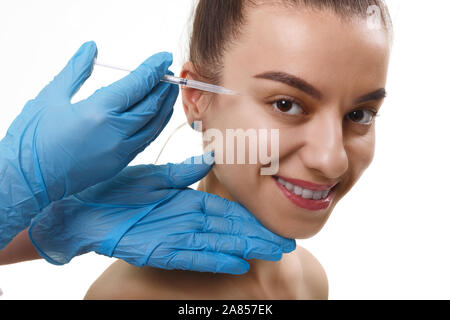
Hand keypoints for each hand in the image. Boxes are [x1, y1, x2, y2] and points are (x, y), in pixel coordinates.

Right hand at [0, 41, 176, 247]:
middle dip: (163, 86)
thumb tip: (91, 48)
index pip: (136, 85)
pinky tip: (155, 116)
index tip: (164, 57)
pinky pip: (145, 141)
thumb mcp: (51, 96)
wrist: (26, 180)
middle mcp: (115, 133)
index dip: (153, 69)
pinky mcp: (118, 164)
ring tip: (169, 91)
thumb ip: (76, 70)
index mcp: (98, 112)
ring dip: (164, 107)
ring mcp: (119, 151)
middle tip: (169, 72)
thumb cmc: (33, 138)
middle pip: (151, 105)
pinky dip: (155, 125)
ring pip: (153, 125)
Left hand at [29, 153, 295, 273]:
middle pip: (228, 230)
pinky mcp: (161, 251)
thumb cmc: (120, 189)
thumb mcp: (156, 176)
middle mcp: (186, 221)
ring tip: (271, 253)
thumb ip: (185, 171)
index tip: (270, 223)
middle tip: (284, 243)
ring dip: (244, 249)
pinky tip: (237, 263)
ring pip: (218, 244)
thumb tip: (210, 157)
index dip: (249, 218)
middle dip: (256, 237)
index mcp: (186, 202)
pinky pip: (193, 257)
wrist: (86, 205)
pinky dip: (215, 260)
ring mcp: (175, 237)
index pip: (225, 212)